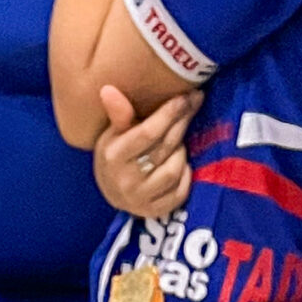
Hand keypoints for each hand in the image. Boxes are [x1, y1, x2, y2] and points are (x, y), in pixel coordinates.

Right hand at [92, 82, 197, 219]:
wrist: (110, 192)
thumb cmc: (115, 155)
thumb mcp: (112, 133)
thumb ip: (118, 114)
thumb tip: (108, 89)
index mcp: (114, 156)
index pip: (148, 133)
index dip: (169, 113)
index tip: (186, 97)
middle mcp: (126, 180)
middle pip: (164, 148)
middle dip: (181, 123)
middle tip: (193, 104)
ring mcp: (141, 199)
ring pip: (174, 170)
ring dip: (181, 152)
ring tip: (178, 141)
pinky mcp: (154, 212)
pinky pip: (179, 192)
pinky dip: (185, 176)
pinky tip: (181, 164)